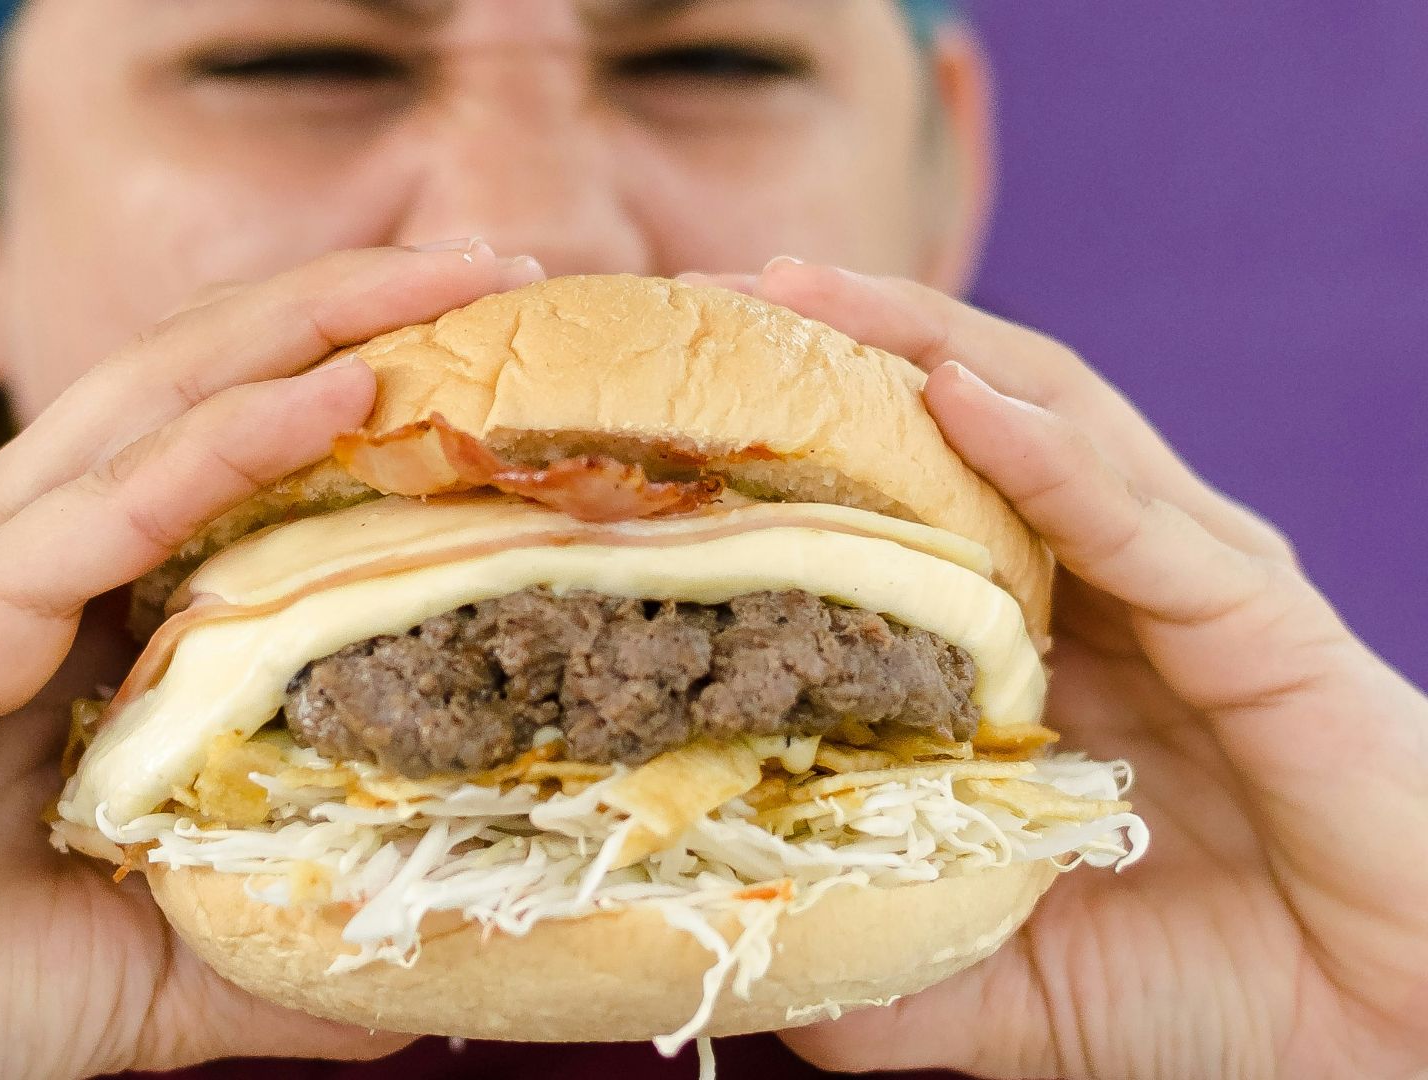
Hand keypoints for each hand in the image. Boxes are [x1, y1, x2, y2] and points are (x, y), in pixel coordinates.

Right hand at [0, 243, 545, 1078]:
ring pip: (166, 398)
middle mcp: (33, 544)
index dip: (360, 376)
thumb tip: (423, 965)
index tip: (504, 354)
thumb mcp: (158, 957)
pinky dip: (225, 442)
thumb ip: (277, 938)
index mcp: (82, 596)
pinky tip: (337, 393)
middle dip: (359, 303)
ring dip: (315, 327)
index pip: (234, 440)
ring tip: (454, 277)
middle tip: (507, 262)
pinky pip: (106, 506)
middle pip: (212, 375)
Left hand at [681, 263, 1427, 1077]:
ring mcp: (1183, 583)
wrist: (1376, 1044)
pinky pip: (1140, 518)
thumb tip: (734, 934)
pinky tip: (956, 398)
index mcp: (1028, 642)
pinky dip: (1047, 452)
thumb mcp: (988, 975)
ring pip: (1044, 420)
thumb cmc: (1195, 997)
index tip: (649, 398)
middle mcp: (1098, 584)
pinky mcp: (1262, 616)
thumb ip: (874, 945)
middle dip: (831, 345)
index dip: (781, 437)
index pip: (893, 496)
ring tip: (799, 294)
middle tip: (694, 294)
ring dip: (919, 347)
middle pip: (954, 417)